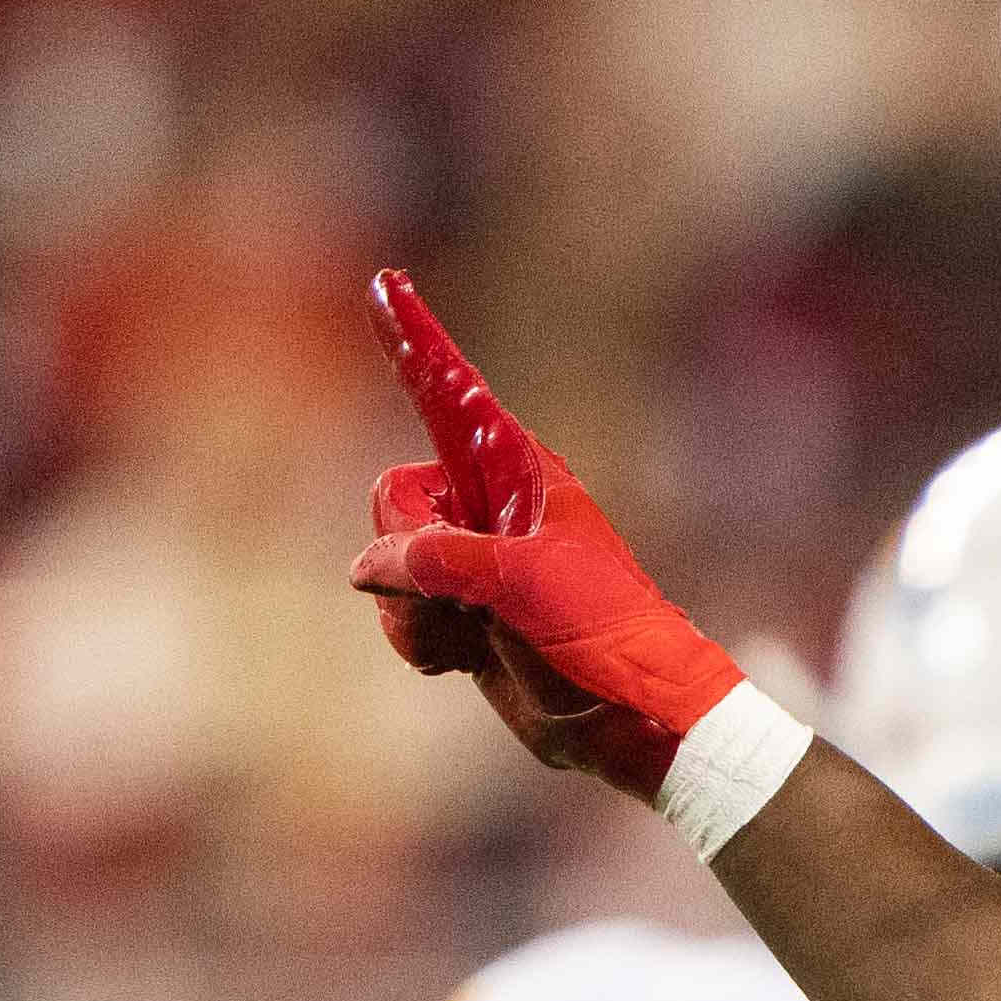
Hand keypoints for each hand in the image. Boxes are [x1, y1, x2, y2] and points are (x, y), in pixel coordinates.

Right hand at [348, 271, 743, 797]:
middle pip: (394, 499)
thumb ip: (436, 562)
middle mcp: (487, 505)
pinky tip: (464, 659)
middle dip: (410, 555)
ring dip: (416, 612)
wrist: (634, 720)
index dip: (413, 338)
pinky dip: (418, 639)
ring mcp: (471, 561)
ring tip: (477, 636)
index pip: (449, 390)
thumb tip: (366, 568)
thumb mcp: (520, 585)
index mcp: (515, 470)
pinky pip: (398, 612)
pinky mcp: (461, 614)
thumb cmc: (605, 634)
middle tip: (470, 597)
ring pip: (387, 564)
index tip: (385, 280)